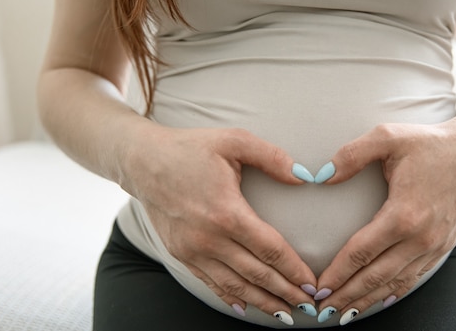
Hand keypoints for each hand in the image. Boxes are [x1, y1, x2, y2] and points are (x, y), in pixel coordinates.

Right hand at [120, 125, 317, 324]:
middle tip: (310, 305)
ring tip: (285, 313)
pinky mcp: (180, 254)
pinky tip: (246, 306)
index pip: (271, 249)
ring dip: (263, 302)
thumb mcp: (234, 141)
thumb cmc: (190, 148)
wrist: (142, 161)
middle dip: (286, 293)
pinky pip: (210, 282)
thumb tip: (303, 177)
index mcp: (227, 212)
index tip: (313, 283)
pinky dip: (231, 297)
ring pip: (235, 286)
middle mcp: (209, 238)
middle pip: (257, 274)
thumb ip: (271, 158)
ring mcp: (192, 250)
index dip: (295, 270)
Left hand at [312, 121, 455, 324]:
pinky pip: (414, 277)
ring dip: (367, 300)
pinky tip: (378, 299)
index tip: (317, 287)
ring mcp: (434, 246)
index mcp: (403, 214)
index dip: (337, 273)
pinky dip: (393, 292)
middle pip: (375, 277)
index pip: (360, 253)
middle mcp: (420, 237)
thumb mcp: (387, 137)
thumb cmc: (429, 143)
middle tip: (321, 311)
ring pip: (394, 283)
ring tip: (343, 313)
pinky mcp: (443, 248)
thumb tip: (320, 175)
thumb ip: (351, 155)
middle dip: (346, 296)